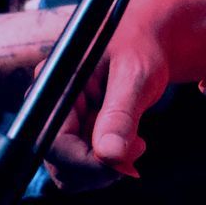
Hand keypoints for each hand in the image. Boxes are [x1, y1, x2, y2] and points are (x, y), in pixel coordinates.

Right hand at [45, 0, 205, 184]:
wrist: (152, 36)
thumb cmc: (141, 44)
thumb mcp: (134, 74)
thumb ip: (120, 114)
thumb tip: (109, 155)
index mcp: (56, 84)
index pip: (54, 142)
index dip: (84, 162)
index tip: (119, 164)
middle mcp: (53, 104)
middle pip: (59, 163)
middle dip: (97, 167)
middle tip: (136, 149)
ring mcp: (65, 119)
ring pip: (72, 169)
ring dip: (104, 168)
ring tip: (136, 143)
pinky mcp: (79, 129)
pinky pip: (86, 163)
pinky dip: (109, 163)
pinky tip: (130, 143)